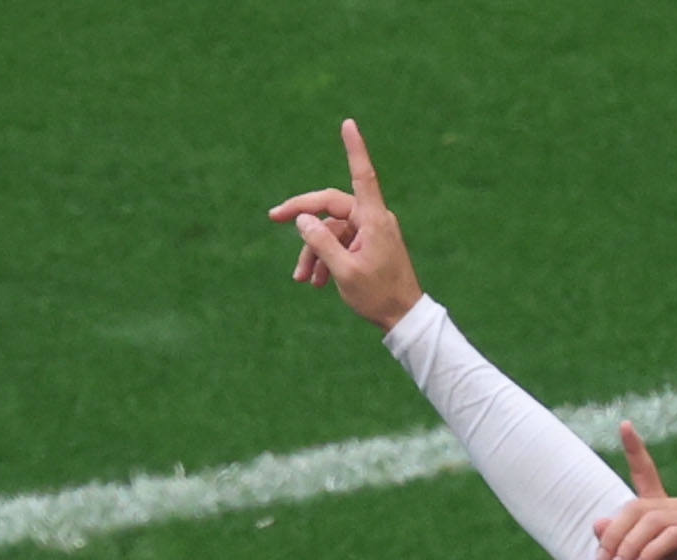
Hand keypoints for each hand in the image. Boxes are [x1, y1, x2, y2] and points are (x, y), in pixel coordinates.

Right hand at [266, 118, 421, 331]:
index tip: (348, 123)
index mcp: (373, 219)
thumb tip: (303, 219)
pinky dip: (325, 259)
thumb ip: (321, 243)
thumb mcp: (344, 272)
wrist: (404, 318)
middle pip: (331, 206)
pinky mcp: (369, 245)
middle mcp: (373, 219)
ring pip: (332, 231)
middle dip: (303, 218)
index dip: (354, 148)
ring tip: (301, 279)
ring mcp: (371, 232)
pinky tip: (315, 282)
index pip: (361, 175)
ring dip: (313, 252)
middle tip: (273, 217)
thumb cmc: (378, 296)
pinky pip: (341, 244)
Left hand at [591, 424, 676, 559]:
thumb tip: (598, 522)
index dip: (635, 449)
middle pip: (636, 507)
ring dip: (630, 546)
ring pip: (651, 521)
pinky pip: (671, 535)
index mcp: (657, 509)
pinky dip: (651, 551)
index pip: (645, 472)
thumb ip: (617, 543)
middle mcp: (675, 508)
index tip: (625, 424)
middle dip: (615, 534)